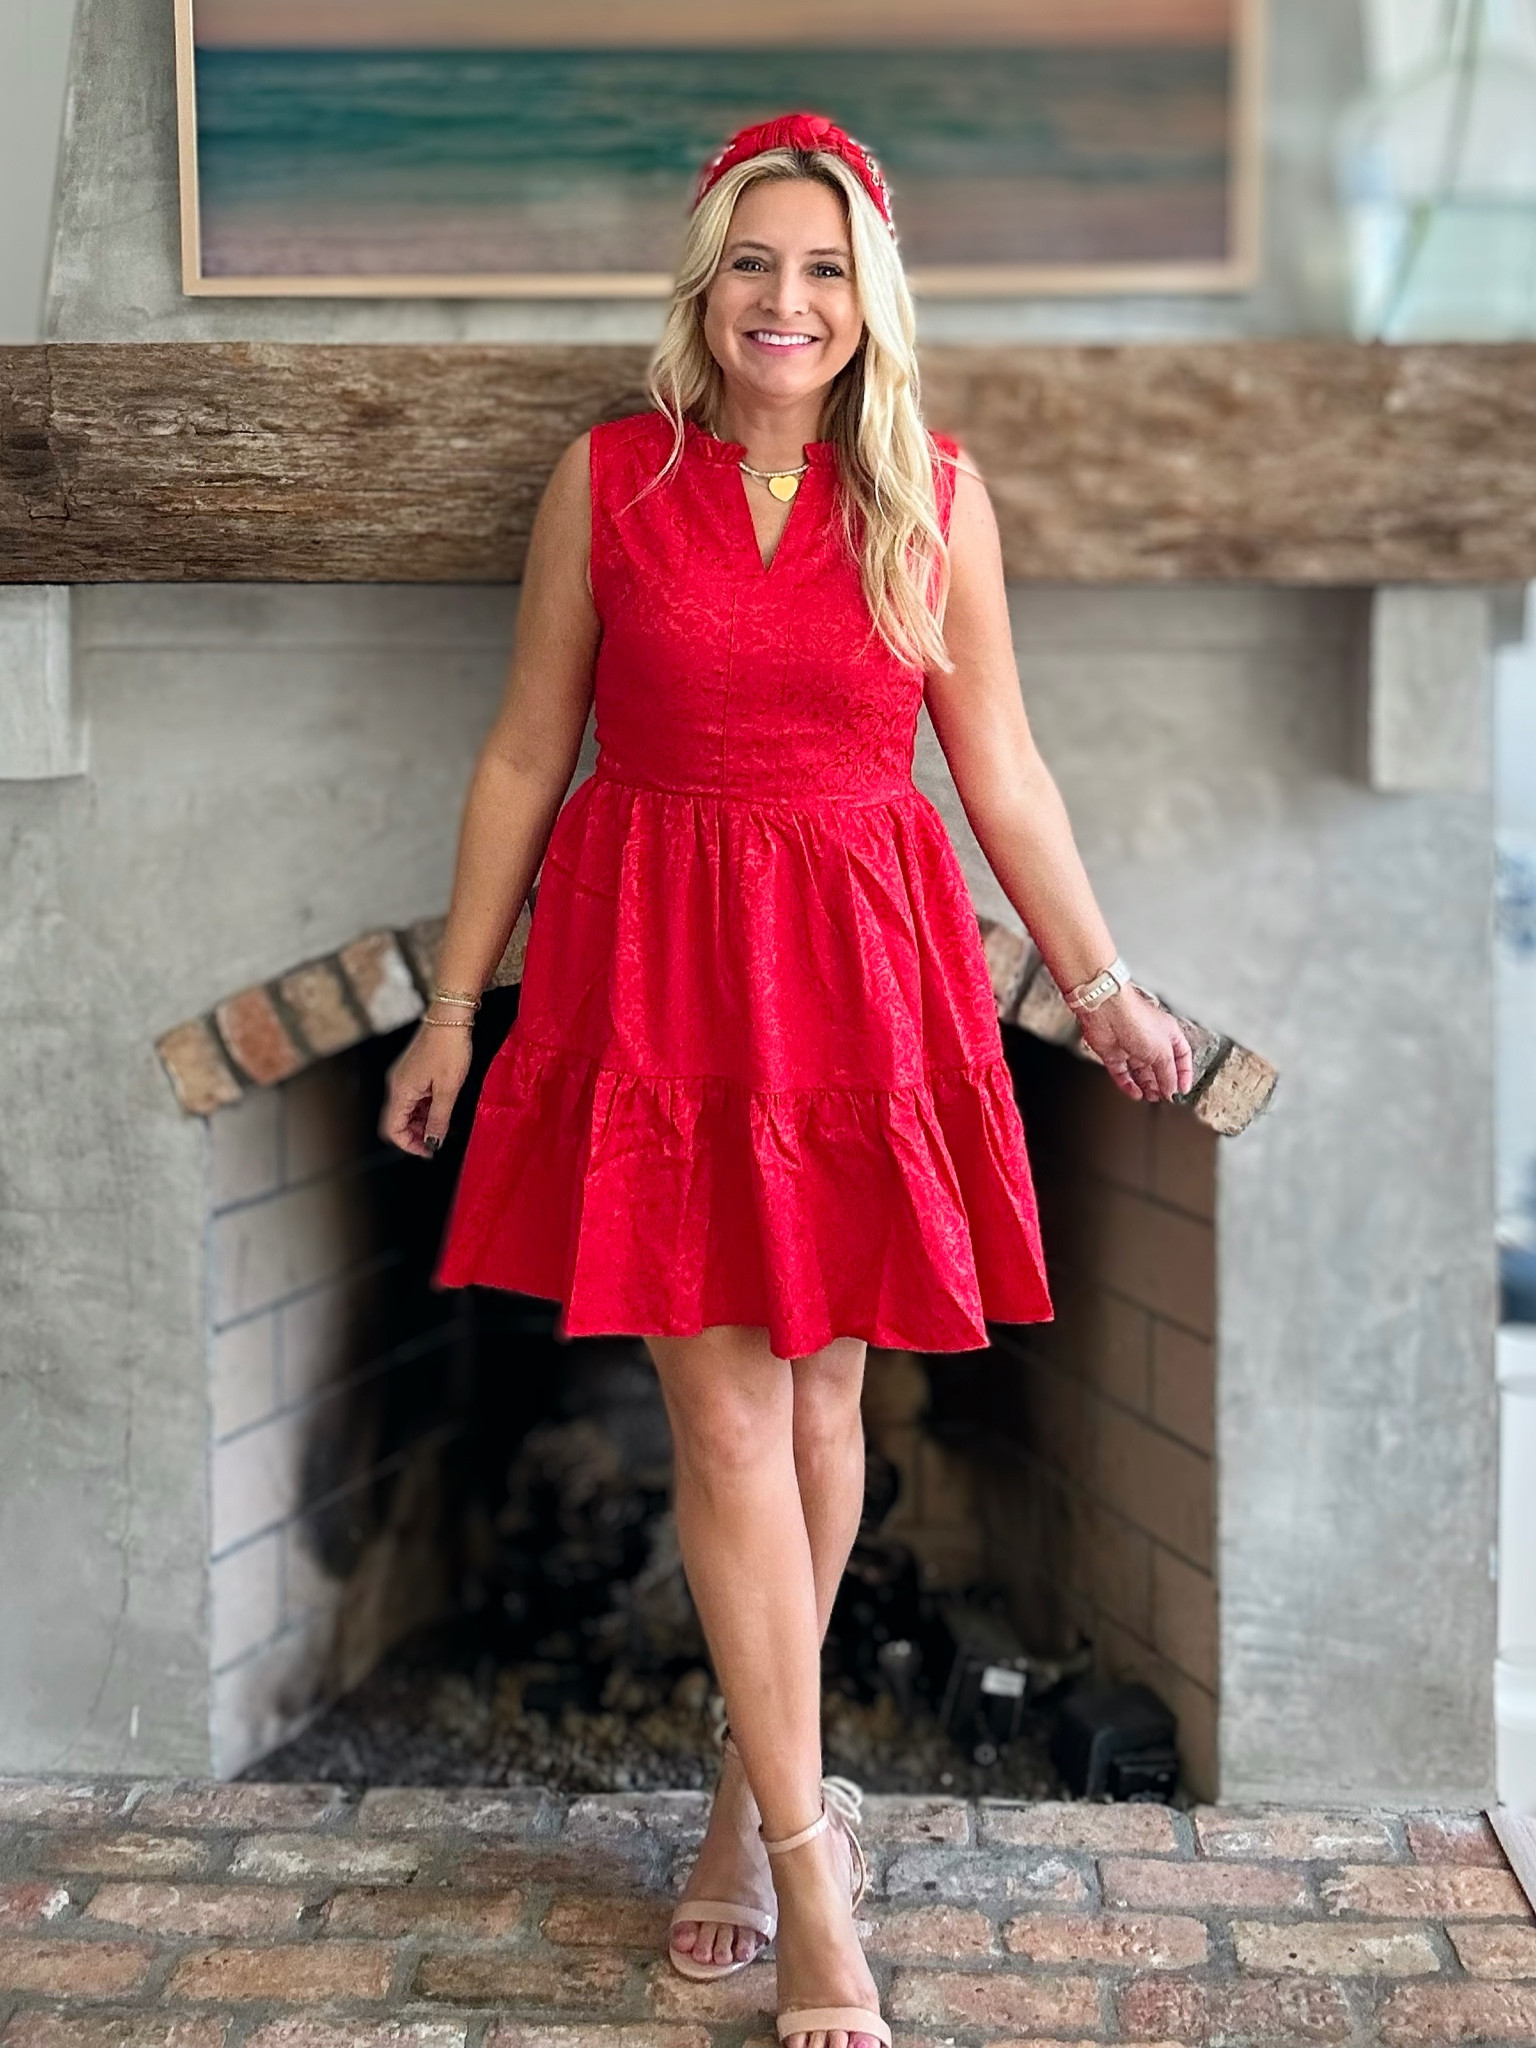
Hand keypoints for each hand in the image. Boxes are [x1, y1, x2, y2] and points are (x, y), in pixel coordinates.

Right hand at [380, 1017, 472, 1155]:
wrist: (451, 1017)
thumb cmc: (449, 1048)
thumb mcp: (448, 1090)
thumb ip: (439, 1119)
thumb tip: (433, 1142)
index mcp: (401, 1091)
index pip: (392, 1129)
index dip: (409, 1145)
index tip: (429, 1150)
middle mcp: (397, 1084)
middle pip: (397, 1121)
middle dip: (415, 1134)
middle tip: (438, 1139)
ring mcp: (404, 1076)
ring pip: (406, 1109)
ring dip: (421, 1121)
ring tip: (443, 1124)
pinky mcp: (413, 1069)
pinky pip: (413, 1096)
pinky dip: (424, 1107)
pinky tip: (442, 1107)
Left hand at [1075, 985, 1193, 1103]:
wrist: (1107, 1013)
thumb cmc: (1137, 1020)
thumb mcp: (1164, 1052)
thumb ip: (1169, 1074)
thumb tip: (1171, 1089)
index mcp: (1168, 1033)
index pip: (1181, 1056)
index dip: (1183, 1073)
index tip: (1182, 1089)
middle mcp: (1150, 1039)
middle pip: (1160, 1066)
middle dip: (1163, 1083)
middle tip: (1164, 1098)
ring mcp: (1130, 1046)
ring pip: (1140, 1072)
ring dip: (1147, 1086)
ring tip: (1152, 1098)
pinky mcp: (1113, 1053)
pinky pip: (1122, 1073)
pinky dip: (1128, 1085)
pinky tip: (1135, 1094)